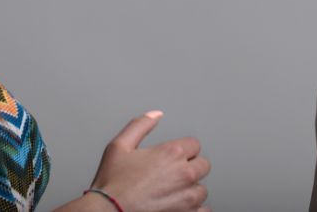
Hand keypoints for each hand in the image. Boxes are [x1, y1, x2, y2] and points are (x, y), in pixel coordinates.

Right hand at [86, 111, 210, 211]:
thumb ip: (140, 125)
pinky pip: (203, 211)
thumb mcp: (119, 146)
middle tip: (173, 175)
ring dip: (191, 190)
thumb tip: (155, 115)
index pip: (194, 145)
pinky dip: (194, 210)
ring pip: (202, 190)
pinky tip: (180, 207)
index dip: (183, 150)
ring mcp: (187, 198)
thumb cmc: (112, 184)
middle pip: (203, 165)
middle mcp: (184, 174)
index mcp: (171, 153)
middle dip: (190, 168)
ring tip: (173, 192)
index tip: (174, 157)